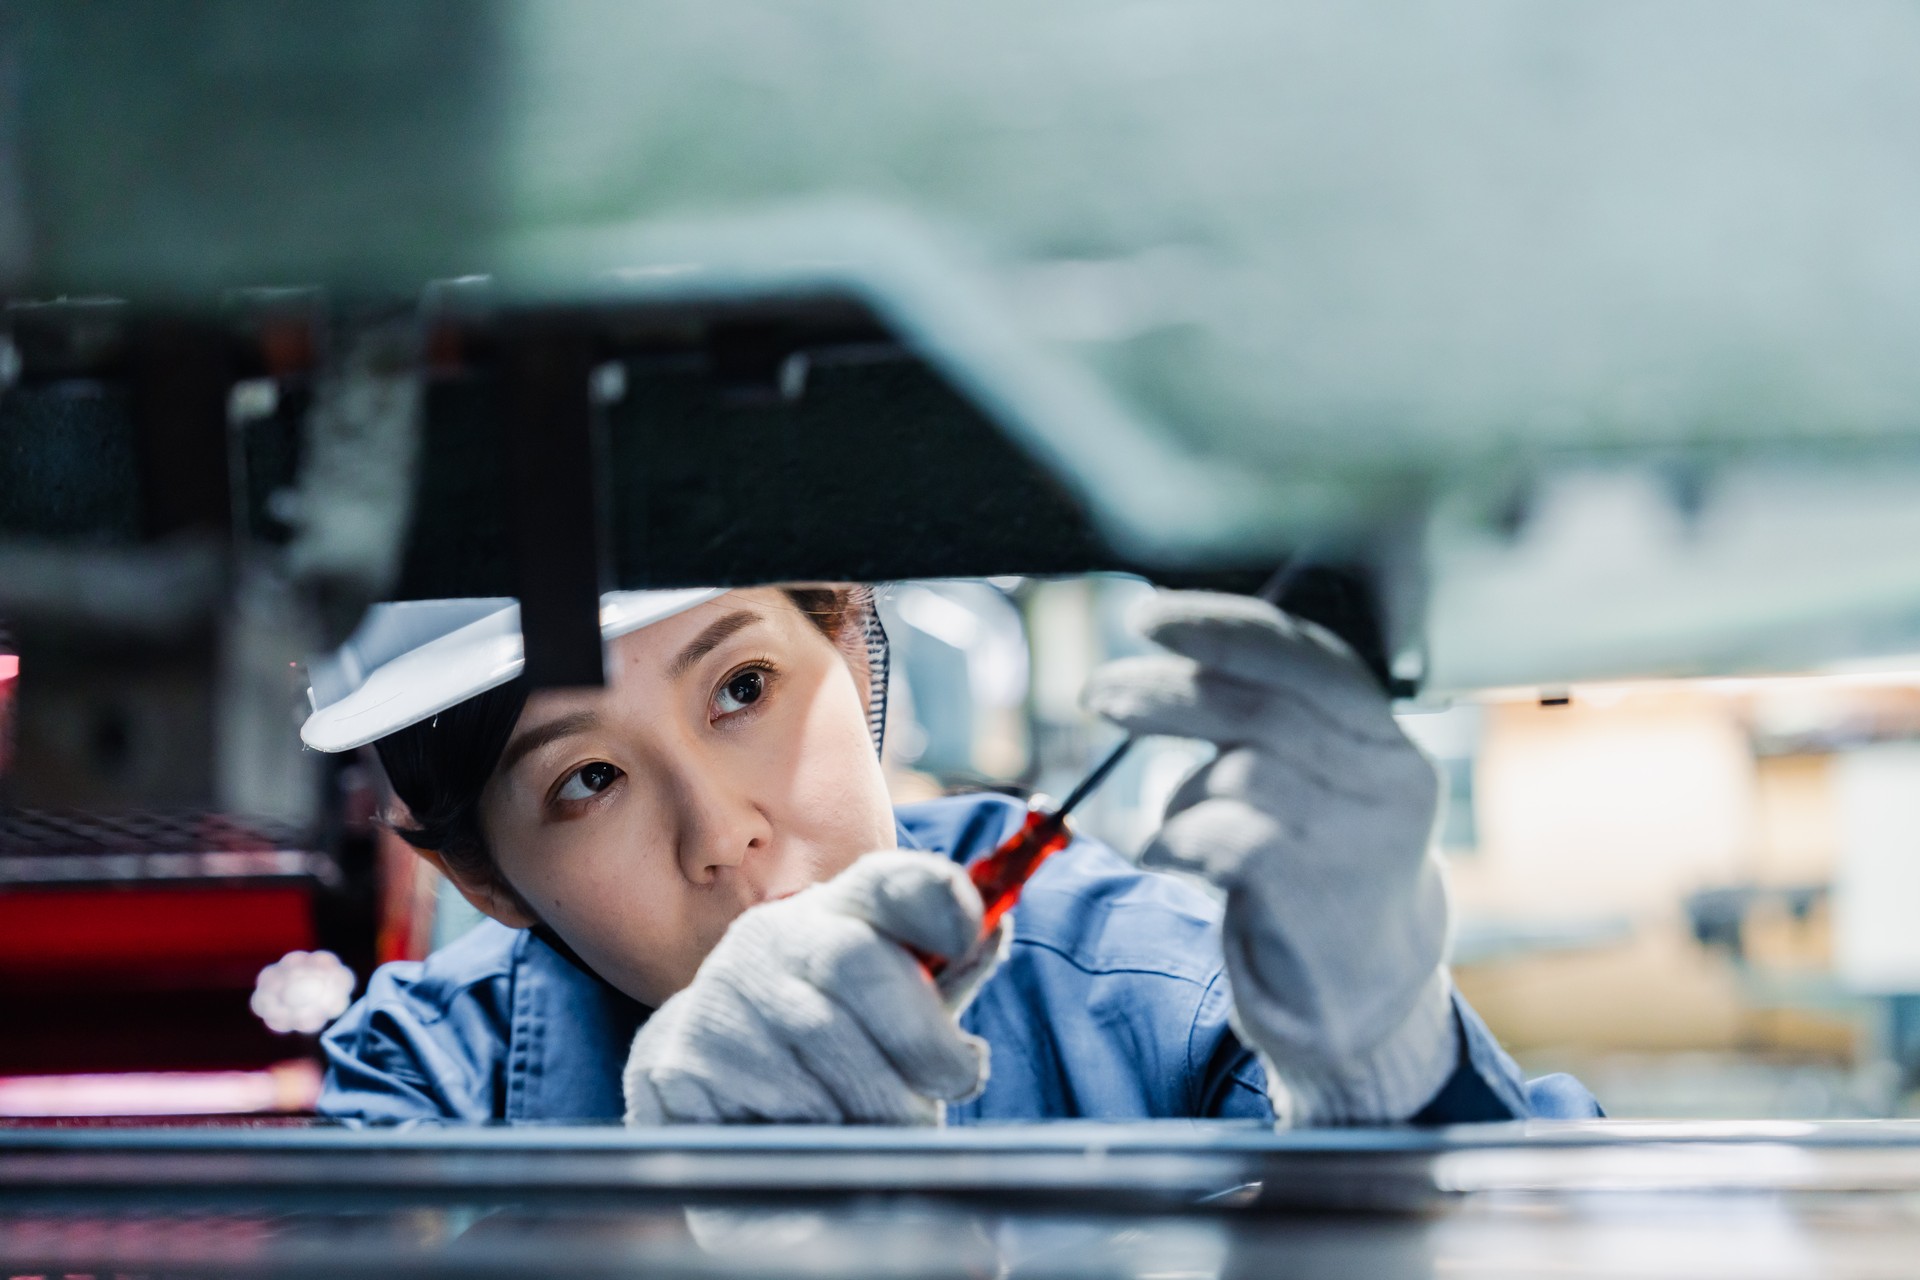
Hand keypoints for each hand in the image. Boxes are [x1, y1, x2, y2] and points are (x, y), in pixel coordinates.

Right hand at [622, 851, 1008, 1125]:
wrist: (712, 1087)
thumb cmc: (836, 1046)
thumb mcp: (900, 1006)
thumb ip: (946, 973)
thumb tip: (995, 928)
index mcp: (838, 914)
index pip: (889, 881)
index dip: (936, 898)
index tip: (972, 933)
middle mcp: (774, 938)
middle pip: (854, 959)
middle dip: (919, 1033)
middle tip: (953, 1081)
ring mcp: (720, 992)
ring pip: (817, 1041)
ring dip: (874, 1101)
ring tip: (887, 1126)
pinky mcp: (677, 1055)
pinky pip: (766, 1095)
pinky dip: (810, 1127)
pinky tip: (815, 1132)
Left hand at [1084, 591, 1455, 1124]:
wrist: (1369, 994)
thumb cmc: (1322, 867)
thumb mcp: (1319, 780)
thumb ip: (1271, 716)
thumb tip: (1176, 647)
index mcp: (1387, 738)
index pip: (1308, 657)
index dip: (1225, 627)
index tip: (1149, 617)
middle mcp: (1391, 782)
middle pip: (1266, 708)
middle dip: (1169, 691)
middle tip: (1100, 694)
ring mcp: (1363, 842)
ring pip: (1244, 772)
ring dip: (1181, 791)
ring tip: (1171, 824)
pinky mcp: (1323, 900)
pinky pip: (1228, 840)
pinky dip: (1180, 838)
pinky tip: (1170, 855)